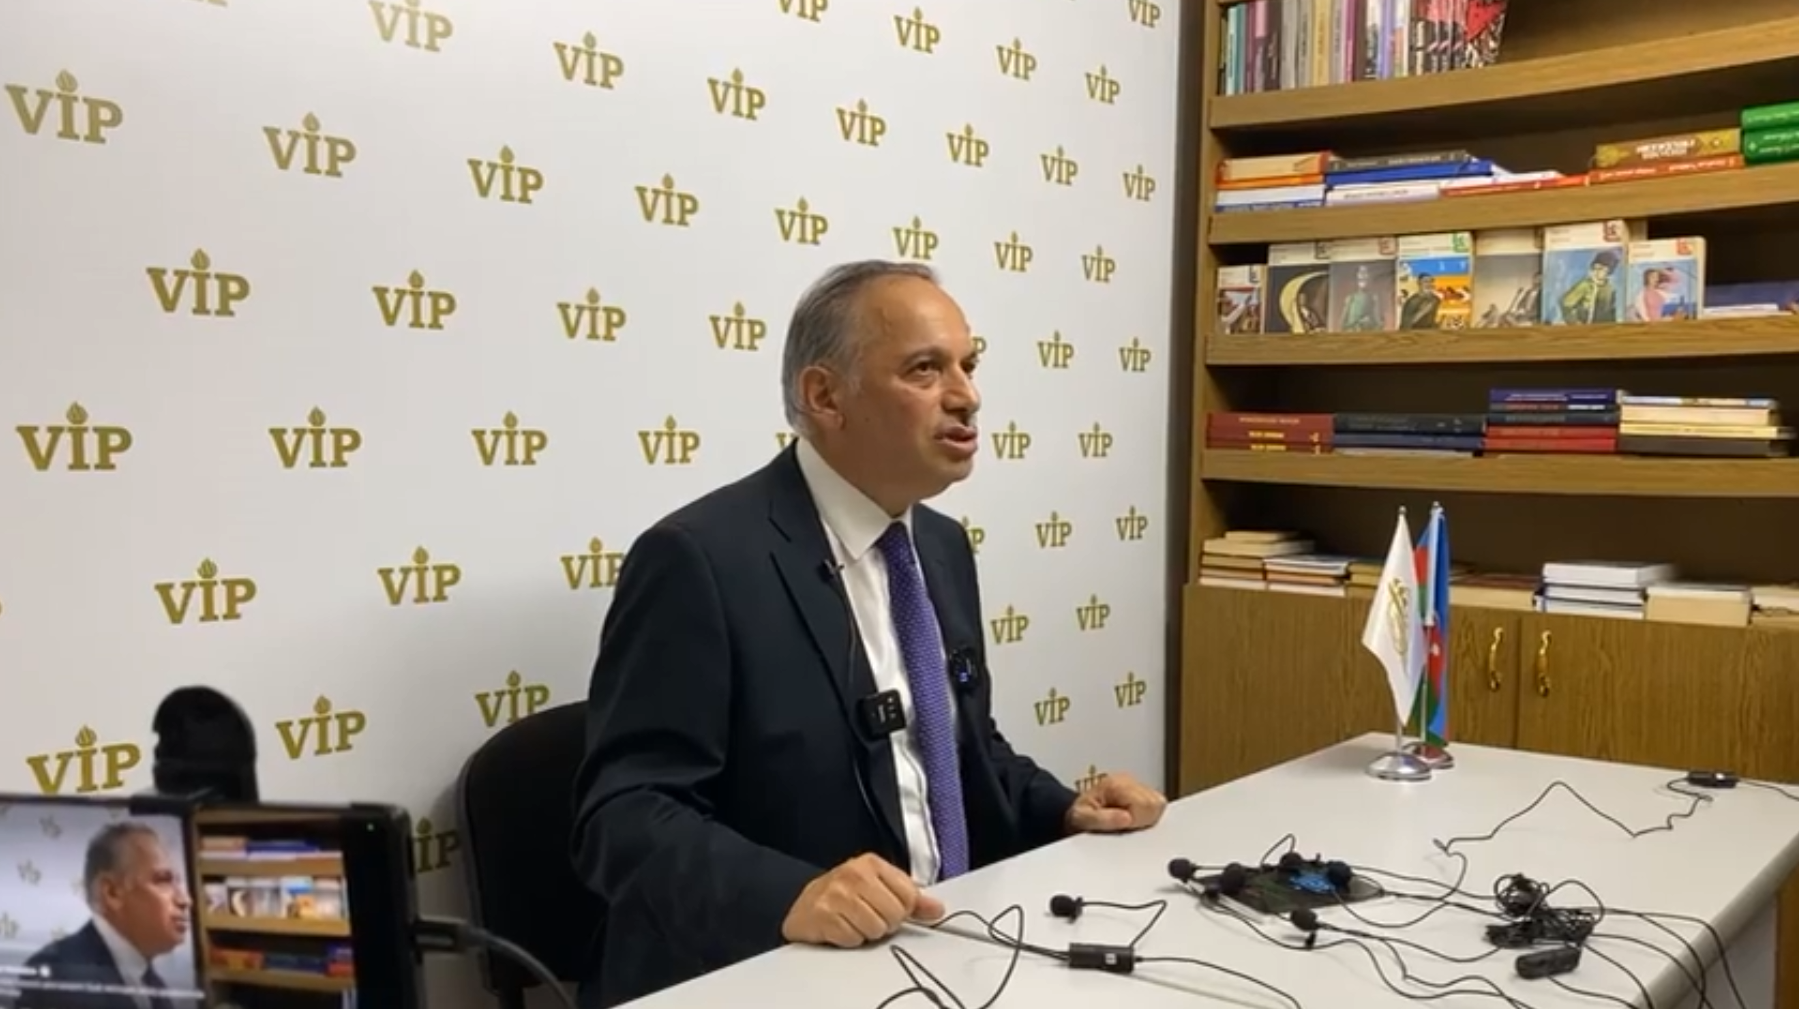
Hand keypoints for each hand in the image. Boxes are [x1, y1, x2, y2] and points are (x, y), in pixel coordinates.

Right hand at [780, 853, 945, 946]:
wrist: (803, 907)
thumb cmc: (843, 896)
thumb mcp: (878, 888)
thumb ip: (910, 897)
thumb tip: (936, 909)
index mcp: (871, 864)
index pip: (909, 896)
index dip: (902, 910)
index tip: (889, 909)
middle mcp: (853, 874)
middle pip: (894, 914)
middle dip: (885, 923)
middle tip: (868, 917)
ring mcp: (836, 894)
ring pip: (876, 929)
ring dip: (866, 933)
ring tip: (854, 923)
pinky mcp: (823, 915)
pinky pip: (853, 939)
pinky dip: (849, 940)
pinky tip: (840, 928)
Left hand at [1065, 771, 1167, 833]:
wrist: (1075, 812)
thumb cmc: (1078, 816)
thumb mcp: (1083, 819)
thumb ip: (1104, 820)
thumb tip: (1127, 818)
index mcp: (1114, 785)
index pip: (1145, 804)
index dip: (1137, 821)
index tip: (1125, 827)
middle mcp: (1127, 781)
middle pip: (1156, 803)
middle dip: (1144, 820)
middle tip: (1127, 826)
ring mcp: (1135, 784)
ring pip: (1160, 804)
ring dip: (1147, 817)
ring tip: (1128, 822)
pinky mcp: (1140, 791)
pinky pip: (1157, 805)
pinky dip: (1148, 815)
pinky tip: (1133, 819)